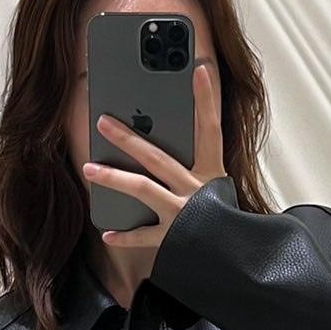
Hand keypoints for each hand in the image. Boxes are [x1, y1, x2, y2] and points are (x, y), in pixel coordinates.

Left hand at [81, 61, 226, 249]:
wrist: (240, 259)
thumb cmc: (230, 225)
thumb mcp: (221, 191)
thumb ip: (202, 172)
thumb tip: (174, 157)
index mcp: (212, 174)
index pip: (210, 129)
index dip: (206, 99)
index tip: (200, 70)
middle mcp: (196, 190)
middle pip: (157, 157)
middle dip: (128, 138)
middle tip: (104, 123)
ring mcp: (183, 215)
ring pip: (142, 190)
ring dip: (113, 178)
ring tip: (90, 168)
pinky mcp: (173, 240)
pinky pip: (143, 236)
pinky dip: (125, 235)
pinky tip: (107, 232)